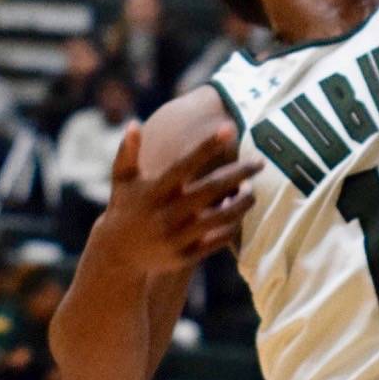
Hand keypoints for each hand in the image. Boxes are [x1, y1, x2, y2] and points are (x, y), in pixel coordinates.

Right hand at [98, 122, 257, 274]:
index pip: (185, 164)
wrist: (118, 255)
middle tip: (260, 162)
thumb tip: (134, 124)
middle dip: (239, 174)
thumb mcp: (122, 180)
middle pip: (212, 190)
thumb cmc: (125, 207)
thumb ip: (128, 153)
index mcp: (154, 192)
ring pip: (221, 218)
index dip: (207, 146)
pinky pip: (217, 241)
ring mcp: (177, 237)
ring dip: (242, 203)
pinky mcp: (185, 256)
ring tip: (253, 190)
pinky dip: (232, 227)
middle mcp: (167, 214)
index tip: (229, 128)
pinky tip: (240, 213)